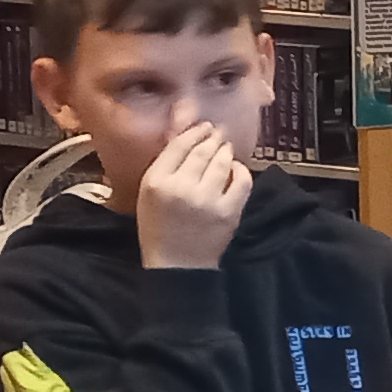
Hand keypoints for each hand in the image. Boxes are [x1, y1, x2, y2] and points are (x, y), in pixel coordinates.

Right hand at [136, 120, 251, 270]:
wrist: (177, 264)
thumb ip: (165, 167)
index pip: (179, 145)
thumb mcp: (149, 195)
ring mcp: (207, 199)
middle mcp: (182, 187)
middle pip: (202, 151)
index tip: (203, 127)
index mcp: (156, 182)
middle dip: (212, 138)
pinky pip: (242, 181)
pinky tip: (236, 169)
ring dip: (226, 151)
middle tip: (217, 133)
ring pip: (222, 162)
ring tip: (226, 148)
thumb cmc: (159, 228)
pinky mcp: (228, 211)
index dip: (194, 132)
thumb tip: (186, 137)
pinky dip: (241, 171)